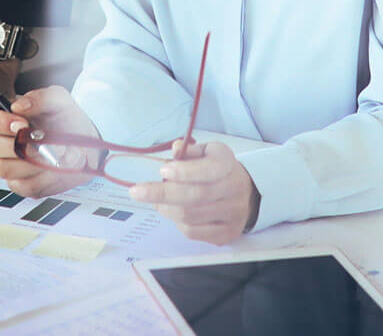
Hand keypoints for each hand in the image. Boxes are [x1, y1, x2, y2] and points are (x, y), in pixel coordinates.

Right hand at [0, 85, 96, 198]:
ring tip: (59, 153)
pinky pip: (24, 186)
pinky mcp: (22, 185)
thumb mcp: (59, 101)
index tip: (21, 123)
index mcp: (5, 119)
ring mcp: (9, 165)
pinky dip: (45, 178)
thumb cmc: (66, 120)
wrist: (86, 144)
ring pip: (5, 168)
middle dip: (19, 144)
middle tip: (43, 141)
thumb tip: (18, 106)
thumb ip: (40, 98)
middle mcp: (2, 143)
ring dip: (34, 162)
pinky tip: (57, 168)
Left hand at [130, 140, 258, 245]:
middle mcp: (234, 190)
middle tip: (137, 192)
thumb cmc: (217, 169)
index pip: (209, 170)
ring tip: (157, 200)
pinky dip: (176, 222)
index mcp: (228, 165)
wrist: (245, 193)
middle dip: (162, 194)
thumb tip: (175, 149)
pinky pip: (193, 232)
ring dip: (166, 208)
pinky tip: (173, 212)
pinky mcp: (226, 234)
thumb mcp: (206, 152)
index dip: (184, 172)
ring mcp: (232, 215)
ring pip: (190, 216)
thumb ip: (189, 150)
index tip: (162, 171)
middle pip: (195, 196)